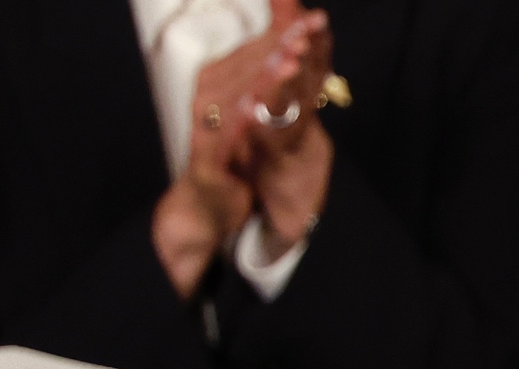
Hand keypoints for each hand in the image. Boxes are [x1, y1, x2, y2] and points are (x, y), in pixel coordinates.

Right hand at [150, 2, 335, 295]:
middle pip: (252, 64)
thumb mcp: (256, 110)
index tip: (311, 14)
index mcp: (227, 79)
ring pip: (240, 93)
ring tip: (293, 57)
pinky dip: (244, 119)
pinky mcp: (207, 154)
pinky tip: (259, 107)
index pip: (259, 48)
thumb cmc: (233, 149)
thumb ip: (272, 78)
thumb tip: (296, 43)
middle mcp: (214, 94)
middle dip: (282, 43)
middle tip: (309, 24)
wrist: (207, 200)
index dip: (285, 29)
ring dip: (266, 75)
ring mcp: (209, 123)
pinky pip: (227, 134)